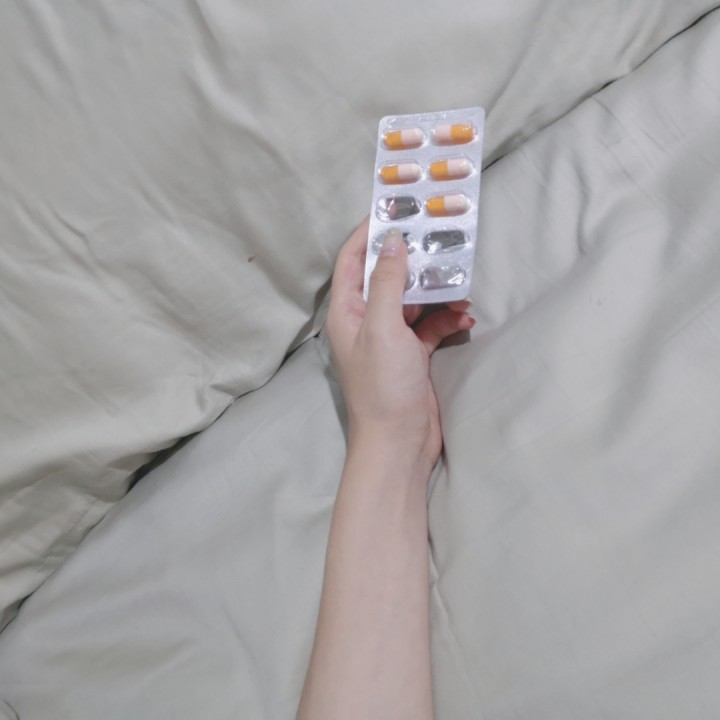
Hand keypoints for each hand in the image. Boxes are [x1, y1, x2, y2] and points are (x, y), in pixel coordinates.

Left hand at [326, 217, 473, 470]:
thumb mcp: (384, 328)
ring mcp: (391, 338)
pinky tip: (465, 317)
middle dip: (413, 259)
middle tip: (440, 237)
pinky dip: (447, 319)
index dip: (368, 233)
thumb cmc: (383, 386)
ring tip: (461, 282)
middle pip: (387, 277)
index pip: (352, 261)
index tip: (393, 208)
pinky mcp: (413, 354)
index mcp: (347, 312)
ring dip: (436, 291)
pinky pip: (430, 326)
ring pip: (413, 300)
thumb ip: (389, 283)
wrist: (399, 444)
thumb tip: (393, 241)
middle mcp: (366, 321)